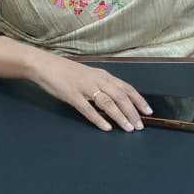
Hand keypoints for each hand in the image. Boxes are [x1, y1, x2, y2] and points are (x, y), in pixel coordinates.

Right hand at [28, 54, 152, 131]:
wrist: (46, 65)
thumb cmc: (68, 72)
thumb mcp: (89, 75)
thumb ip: (102, 85)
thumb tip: (118, 100)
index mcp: (102, 75)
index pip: (126, 87)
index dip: (138, 100)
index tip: (148, 111)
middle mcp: (96, 80)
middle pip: (120, 96)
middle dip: (132, 111)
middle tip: (140, 126)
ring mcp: (84, 87)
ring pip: (107, 102)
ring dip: (120, 116)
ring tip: (128, 128)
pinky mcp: (72, 95)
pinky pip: (88, 109)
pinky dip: (98, 118)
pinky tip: (106, 128)